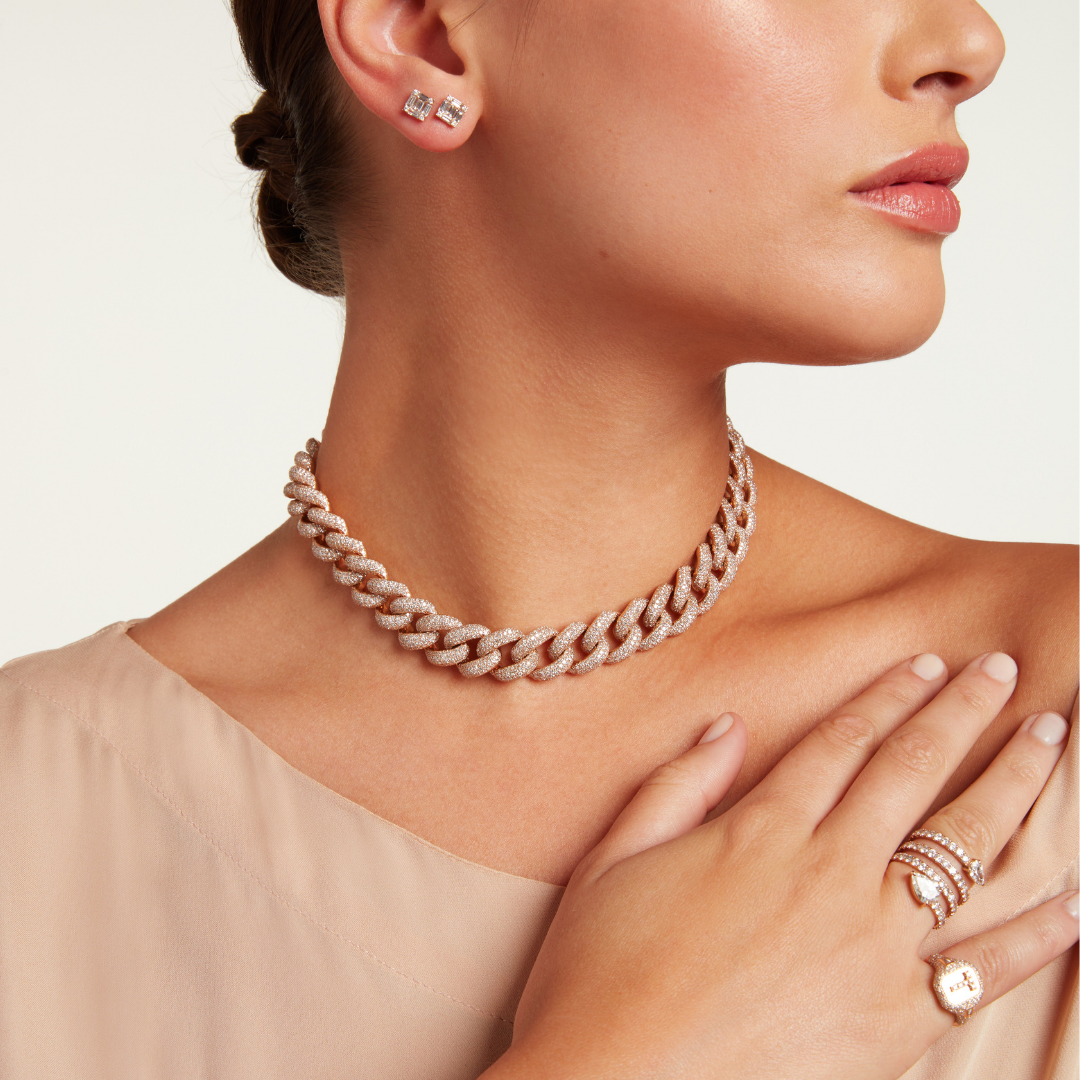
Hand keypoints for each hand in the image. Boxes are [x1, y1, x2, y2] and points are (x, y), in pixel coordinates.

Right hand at [482, 653, 1076, 1079]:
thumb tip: (726, 726)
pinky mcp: (897, 1020)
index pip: (841, 744)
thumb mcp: (611, 861)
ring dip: (1013, 787)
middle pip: (912, 773)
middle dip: (964, 713)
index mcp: (759, 830)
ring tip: (1050, 741)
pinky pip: (985, 965)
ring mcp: (871, 946)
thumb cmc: (600, 979)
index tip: (928, 663)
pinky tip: (1072, 899)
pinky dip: (1037, 930)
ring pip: (962, 848)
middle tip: (1004, 671)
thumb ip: (673, 786)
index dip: (888, 696)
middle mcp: (827, 873)